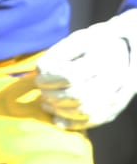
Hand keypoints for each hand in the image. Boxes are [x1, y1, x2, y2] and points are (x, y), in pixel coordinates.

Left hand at [35, 10, 136, 129]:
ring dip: (59, 109)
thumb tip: (39, 69)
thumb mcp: (79, 40)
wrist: (126, 54)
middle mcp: (114, 82)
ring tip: (44, 103)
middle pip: (77, 95)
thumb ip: (58, 53)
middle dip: (52, 95)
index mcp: (104, 61)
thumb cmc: (96, 44)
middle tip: (40, 91)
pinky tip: (56, 119)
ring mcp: (115, 98)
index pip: (71, 76)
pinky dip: (71, 123)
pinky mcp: (113, 111)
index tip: (38, 77)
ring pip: (84, 111)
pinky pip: (92, 122)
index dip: (50, 79)